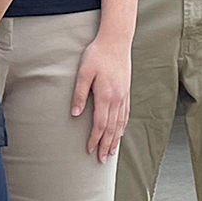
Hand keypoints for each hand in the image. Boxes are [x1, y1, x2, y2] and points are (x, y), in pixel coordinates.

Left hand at [71, 31, 132, 162]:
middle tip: (102, 159)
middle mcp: (117, 98)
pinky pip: (125, 113)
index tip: (90, 150)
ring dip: (115, 139)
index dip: (95, 139)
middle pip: (112, 128)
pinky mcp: (126, 91)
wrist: (116, 41)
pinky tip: (120, 131)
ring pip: (120, 123)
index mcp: (106, 96)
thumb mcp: (83, 72)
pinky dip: (123, 126)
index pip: (100, 124)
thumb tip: (75, 113)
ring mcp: (123, 95)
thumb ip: (79, 94)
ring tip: (112, 151)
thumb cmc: (98, 54)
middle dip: (106, 145)